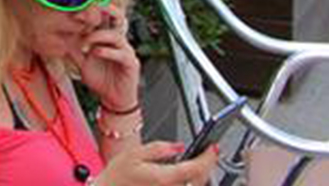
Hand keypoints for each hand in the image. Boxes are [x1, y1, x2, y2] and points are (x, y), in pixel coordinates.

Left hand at [76, 6, 141, 112]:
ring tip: (84, 44)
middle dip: (105, 9)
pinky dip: (107, 51)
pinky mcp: (132, 64)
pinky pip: (122, 54)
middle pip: (118, 17)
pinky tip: (96, 52)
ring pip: (116, 35)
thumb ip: (74, 47)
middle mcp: (119, 41)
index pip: (103, 17)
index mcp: (107, 38)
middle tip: (88, 9)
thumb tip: (58, 34)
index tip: (74, 9)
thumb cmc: (99, 78)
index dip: (91, 10)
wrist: (112, 100)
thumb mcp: (82, 60)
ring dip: (98, 37)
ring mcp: (127, 51)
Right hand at [98, 140, 218, 185]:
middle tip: (207, 153)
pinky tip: (187, 176)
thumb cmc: (117, 177)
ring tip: (198, 163)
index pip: (197, 168)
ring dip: (201, 175)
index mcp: (165, 178)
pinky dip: (192, 183)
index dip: (209, 157)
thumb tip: (179, 146)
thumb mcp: (134, 154)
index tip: (212, 148)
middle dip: (208, 165)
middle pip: (202, 179)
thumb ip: (159, 148)